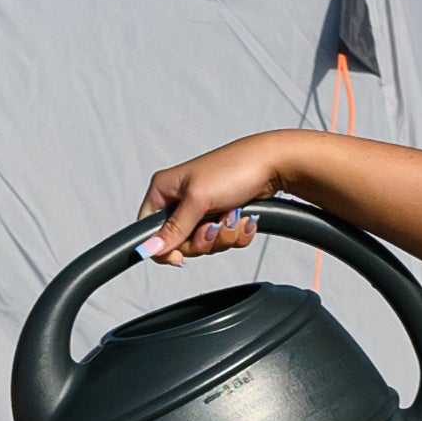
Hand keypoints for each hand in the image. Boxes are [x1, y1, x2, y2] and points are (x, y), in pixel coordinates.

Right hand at [137, 135, 297, 264]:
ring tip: (233, 215)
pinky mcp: (221, 216)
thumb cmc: (233, 169)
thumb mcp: (198, 200)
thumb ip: (174, 228)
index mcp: (164, 190)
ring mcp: (202, 209)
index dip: (162, 247)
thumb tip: (149, 249)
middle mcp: (180, 200)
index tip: (180, 256)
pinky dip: (236, 234)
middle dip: (203, 240)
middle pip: (179, 243)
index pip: (148, 230)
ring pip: (204, 244)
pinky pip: (223, 241)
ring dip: (223, 236)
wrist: (274, 164)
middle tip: (214, 225)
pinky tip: (244, 218)